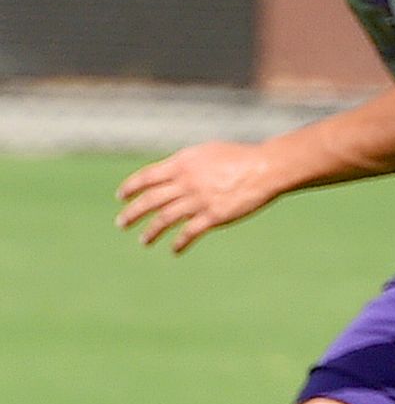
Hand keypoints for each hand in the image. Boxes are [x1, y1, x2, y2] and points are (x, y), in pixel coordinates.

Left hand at [118, 140, 285, 253]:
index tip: (121, 197)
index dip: (130, 187)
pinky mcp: (214, 216)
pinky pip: (190, 232)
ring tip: (143, 241)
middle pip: (150, 200)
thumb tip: (174, 174)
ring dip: (151, 231)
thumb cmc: (239, 158)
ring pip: (165, 218)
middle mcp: (185, 182)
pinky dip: (179, 242)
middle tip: (121, 224)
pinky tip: (174, 250)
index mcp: (181, 164)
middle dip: (132, 213)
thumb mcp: (206, 153)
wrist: (264, 168)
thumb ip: (187, 165)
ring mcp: (198, 200)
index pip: (146, 177)